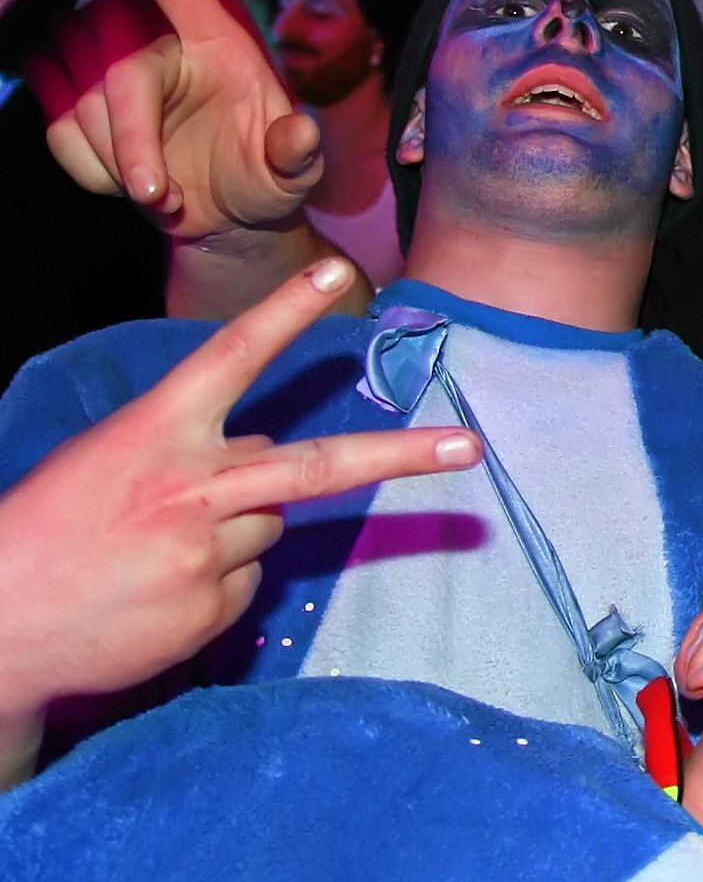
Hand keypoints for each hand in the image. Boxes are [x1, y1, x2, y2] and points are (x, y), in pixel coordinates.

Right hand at [0, 257, 478, 743]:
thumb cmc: (53, 528)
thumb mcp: (113, 462)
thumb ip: (193, 449)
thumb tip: (265, 454)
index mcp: (153, 433)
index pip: (228, 357)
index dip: (283, 314)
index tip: (337, 274)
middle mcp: (190, 488)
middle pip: (316, 465)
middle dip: (402, 457)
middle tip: (471, 447)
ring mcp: (204, 552)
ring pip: (272, 527)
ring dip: (237, 531)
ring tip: (157, 551)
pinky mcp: (211, 607)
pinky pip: (247, 582)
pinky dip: (216, 582)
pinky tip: (158, 592)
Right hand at [43, 0, 321, 241]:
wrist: (227, 217)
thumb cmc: (263, 180)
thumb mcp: (292, 175)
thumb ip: (295, 155)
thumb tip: (300, 134)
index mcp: (218, 44)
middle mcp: (163, 51)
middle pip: (120, 72)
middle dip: (131, 138)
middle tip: (157, 195)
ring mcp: (118, 81)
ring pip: (84, 107)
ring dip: (117, 163)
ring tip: (162, 194)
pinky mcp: (84, 113)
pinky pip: (62, 133)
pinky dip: (92, 172)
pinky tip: (130, 186)